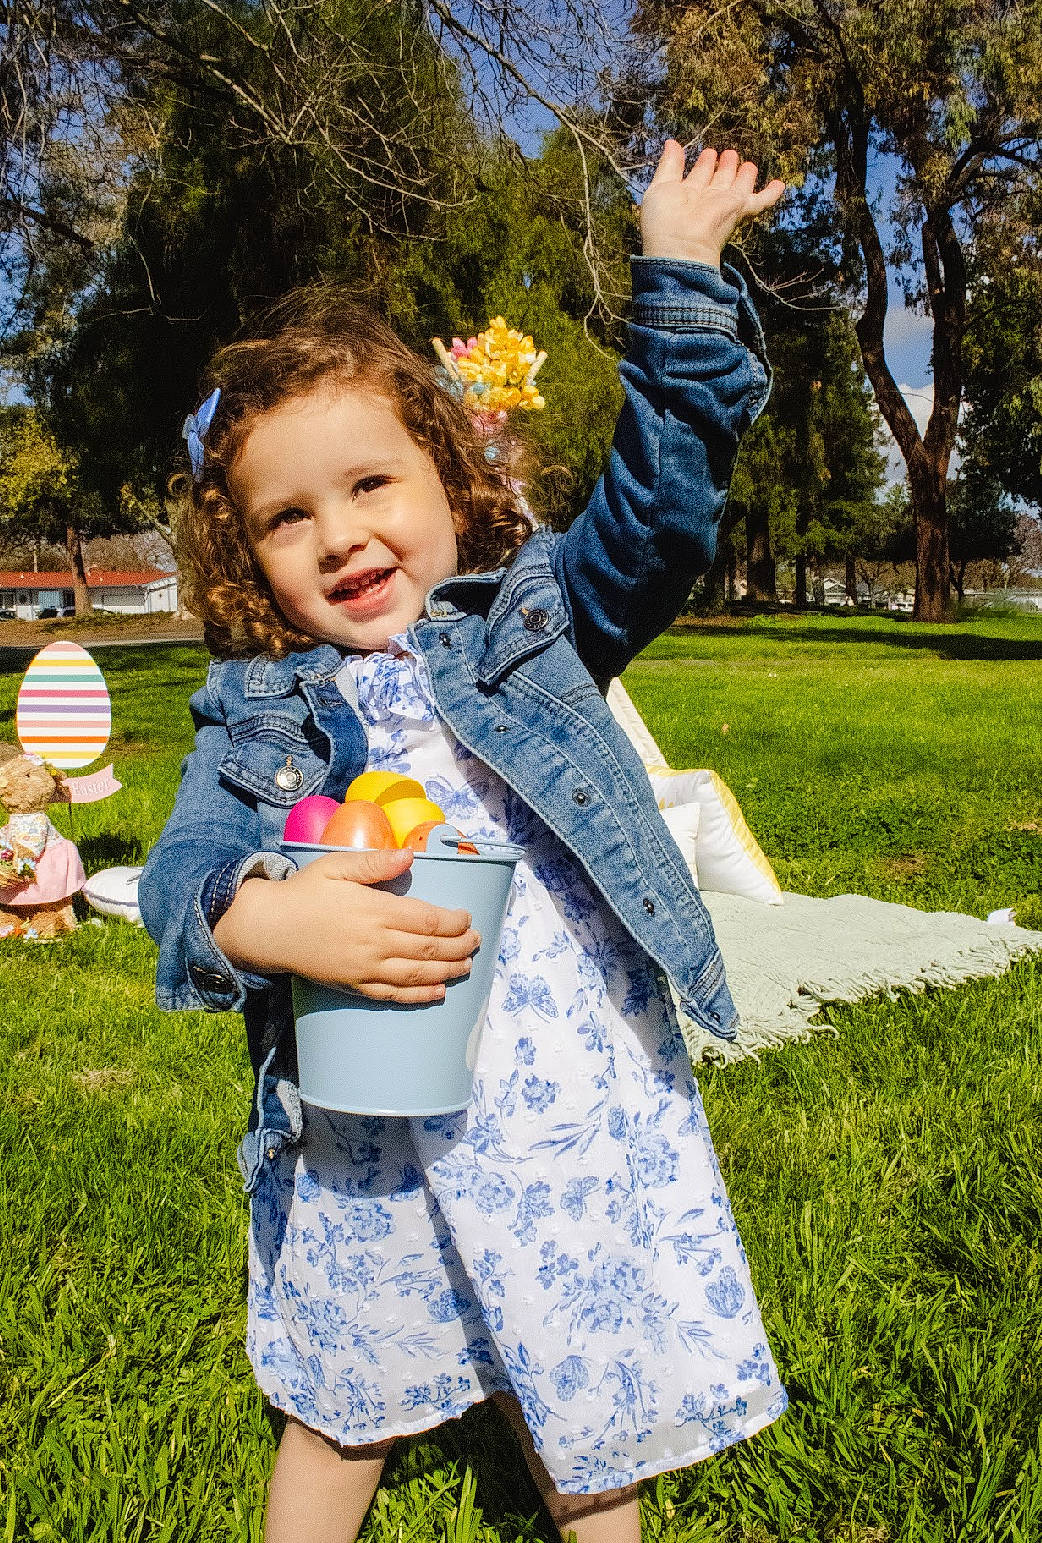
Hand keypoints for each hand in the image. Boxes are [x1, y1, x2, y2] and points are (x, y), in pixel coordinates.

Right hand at [213, 847, 481, 1003]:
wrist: (269, 928)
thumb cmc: (305, 892)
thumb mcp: (336, 866)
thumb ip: (376, 862)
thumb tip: (410, 855)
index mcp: (375, 910)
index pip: (427, 919)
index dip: (453, 921)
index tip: (467, 918)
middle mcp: (375, 943)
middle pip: (429, 948)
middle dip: (459, 946)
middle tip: (478, 942)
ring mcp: (366, 968)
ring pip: (417, 974)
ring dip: (448, 971)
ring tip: (468, 966)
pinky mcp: (355, 985)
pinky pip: (394, 994)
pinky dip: (419, 996)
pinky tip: (438, 993)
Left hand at [640, 141, 785, 266]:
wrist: (679, 247)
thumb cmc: (663, 222)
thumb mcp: (660, 188)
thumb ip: (669, 165)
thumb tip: (672, 142)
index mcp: (686, 195)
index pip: (699, 176)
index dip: (704, 164)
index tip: (709, 152)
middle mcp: (706, 200)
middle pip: (719, 180)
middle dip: (724, 166)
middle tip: (728, 153)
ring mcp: (723, 204)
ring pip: (736, 186)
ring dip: (740, 173)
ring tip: (740, 158)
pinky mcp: (738, 208)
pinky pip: (758, 202)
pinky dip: (769, 195)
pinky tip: (779, 185)